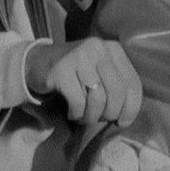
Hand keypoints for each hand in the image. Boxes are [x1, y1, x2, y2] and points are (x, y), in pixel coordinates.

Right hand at [25, 38, 141, 126]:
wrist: (36, 63)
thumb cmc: (74, 74)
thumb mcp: (100, 73)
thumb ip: (116, 86)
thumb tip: (127, 115)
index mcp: (113, 49)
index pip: (133, 83)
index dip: (131, 108)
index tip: (122, 122)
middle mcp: (98, 48)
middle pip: (117, 93)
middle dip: (110, 113)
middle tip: (99, 118)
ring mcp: (79, 56)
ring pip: (98, 99)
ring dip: (91, 116)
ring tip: (83, 116)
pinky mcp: (61, 69)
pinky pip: (78, 102)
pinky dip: (76, 113)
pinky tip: (71, 111)